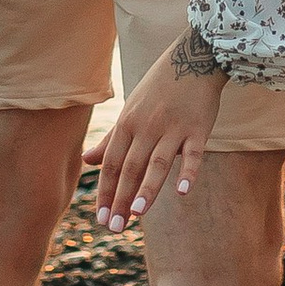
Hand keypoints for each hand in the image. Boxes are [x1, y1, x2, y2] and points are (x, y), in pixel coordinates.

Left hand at [92, 39, 224, 229]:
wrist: (193, 58)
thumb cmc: (158, 89)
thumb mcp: (130, 110)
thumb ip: (110, 139)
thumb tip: (86, 161)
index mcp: (127, 123)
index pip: (112, 163)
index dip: (105, 191)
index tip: (100, 218)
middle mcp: (147, 126)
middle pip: (131, 167)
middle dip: (120, 198)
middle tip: (114, 228)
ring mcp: (173, 127)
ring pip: (157, 163)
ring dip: (146, 189)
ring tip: (136, 214)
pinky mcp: (198, 128)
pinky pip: (193, 153)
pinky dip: (188, 172)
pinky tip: (182, 193)